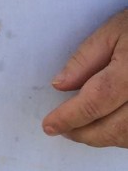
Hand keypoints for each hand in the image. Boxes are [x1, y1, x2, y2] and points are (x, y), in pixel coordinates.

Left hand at [42, 8, 127, 147]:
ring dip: (103, 138)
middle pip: (115, 127)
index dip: (70, 117)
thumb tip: (60, 86)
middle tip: (62, 129)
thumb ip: (85, 59)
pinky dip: (121, 136)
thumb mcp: (112, 32)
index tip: (50, 125)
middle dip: (84, 133)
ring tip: (81, 129)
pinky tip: (107, 127)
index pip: (97, 101)